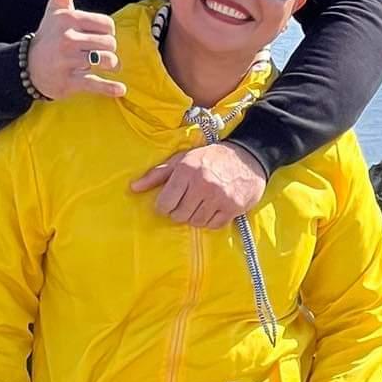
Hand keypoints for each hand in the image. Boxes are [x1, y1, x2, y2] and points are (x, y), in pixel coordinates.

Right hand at [26, 0, 125, 102]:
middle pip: (110, 43)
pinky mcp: (69, 82)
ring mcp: (69, 61)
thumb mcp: (56, 7)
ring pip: (106, 61)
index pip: (107, 24)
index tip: (97, 35)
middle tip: (100, 51)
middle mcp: (68, 39)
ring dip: (111, 65)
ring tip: (104, 64)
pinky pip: (96, 84)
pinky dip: (109, 88)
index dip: (107, 31)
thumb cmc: (48, 33)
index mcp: (69, 20)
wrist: (28, 65)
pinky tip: (119, 89)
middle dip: (109, 48)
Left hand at [131, 142, 267, 228]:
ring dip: (194, 217)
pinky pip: (213, 225)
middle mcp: (202, 184)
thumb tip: (133, 188)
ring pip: (195, 222)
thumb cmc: (210, 157)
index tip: (169, 202)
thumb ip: (157, 174)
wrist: (248, 157)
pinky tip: (212, 209)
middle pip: (179, 215)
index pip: (165, 203)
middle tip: (185, 203)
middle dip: (179, 212)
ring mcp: (219, 197)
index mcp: (186, 171)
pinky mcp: (233, 207)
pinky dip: (210, 221)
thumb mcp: (182, 159)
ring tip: (199, 204)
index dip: (164, 206)